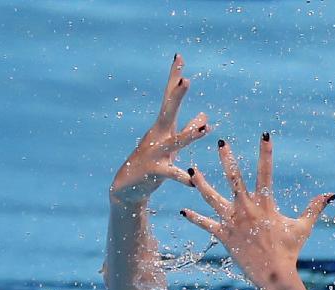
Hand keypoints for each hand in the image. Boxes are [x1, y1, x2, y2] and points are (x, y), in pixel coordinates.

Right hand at [110, 54, 210, 205]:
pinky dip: (183, 177)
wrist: (128, 188)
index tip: (179, 56)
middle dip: (177, 96)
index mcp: (163, 127)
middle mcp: (158, 136)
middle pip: (167, 111)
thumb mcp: (171, 145)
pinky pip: (172, 173)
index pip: (169, 98)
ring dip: (190, 136)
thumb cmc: (153, 164)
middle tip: (187, 80)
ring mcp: (155, 153)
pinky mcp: (154, 172)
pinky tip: (192, 179)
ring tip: (205, 130)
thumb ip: (187, 130)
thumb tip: (204, 115)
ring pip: (174, 142)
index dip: (174, 78)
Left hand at [179, 135, 334, 289]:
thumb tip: (331, 194)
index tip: (265, 134)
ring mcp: (233, 222)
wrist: (274, 276)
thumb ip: (314, 208)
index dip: (266, 152)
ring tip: (191, 170)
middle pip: (234, 178)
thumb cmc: (289, 252)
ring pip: (212, 198)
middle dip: (227, 159)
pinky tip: (184, 210)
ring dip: (201, 183)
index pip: (266, 172)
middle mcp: (246, 209)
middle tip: (221, 142)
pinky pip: (206, 225)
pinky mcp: (224, 236)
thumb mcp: (303, 228)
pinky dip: (195, 218)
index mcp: (265, 204)